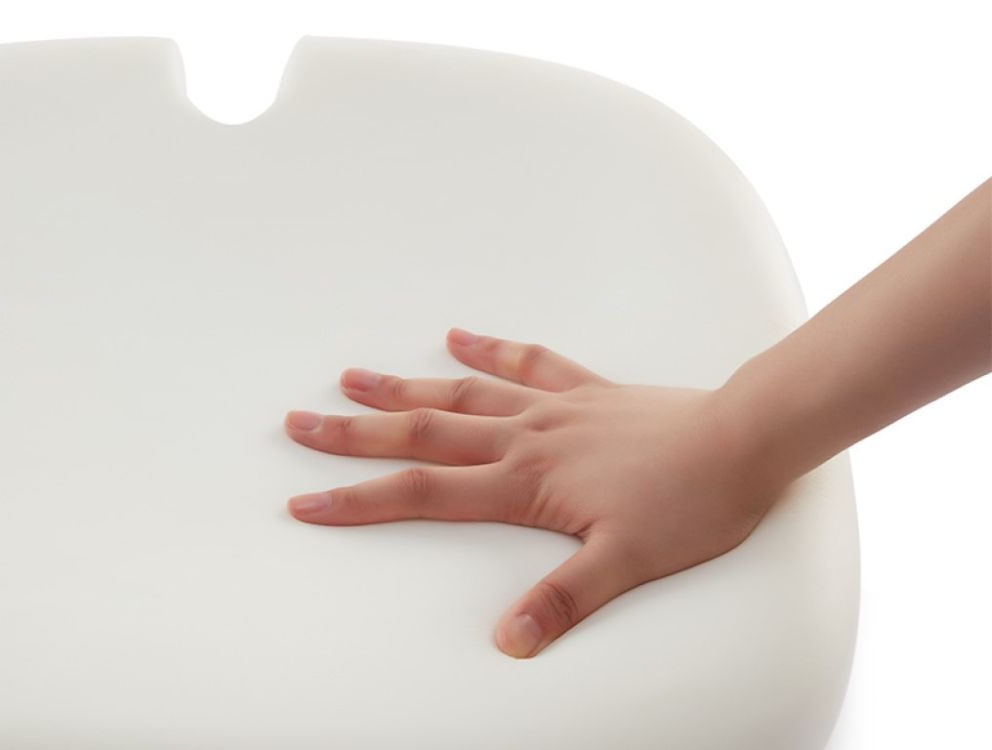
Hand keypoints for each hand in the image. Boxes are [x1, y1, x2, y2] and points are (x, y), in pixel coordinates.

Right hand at [284, 328, 776, 657]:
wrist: (742, 441)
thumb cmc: (690, 503)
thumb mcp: (625, 564)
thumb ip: (563, 601)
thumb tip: (508, 641)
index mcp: (526, 482)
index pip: (424, 493)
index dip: (361, 500)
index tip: (307, 500)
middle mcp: (527, 437)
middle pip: (424, 432)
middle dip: (356, 433)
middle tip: (300, 422)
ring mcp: (554, 408)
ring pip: (462, 391)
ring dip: (404, 386)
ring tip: (352, 377)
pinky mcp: (584, 390)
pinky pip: (528, 361)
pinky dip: (491, 347)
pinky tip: (459, 334)